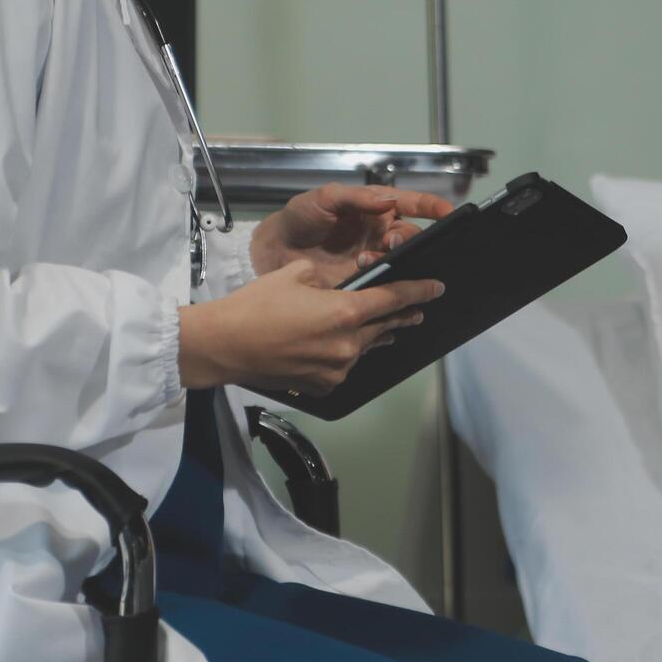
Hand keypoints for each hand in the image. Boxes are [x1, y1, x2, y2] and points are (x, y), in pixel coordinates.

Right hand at [178, 260, 445, 394]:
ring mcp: (336, 370)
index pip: (393, 299)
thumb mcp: (293, 274)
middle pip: (385, 327)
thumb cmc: (254, 306)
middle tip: (418, 312)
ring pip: (364, 349)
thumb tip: (334, 284)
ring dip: (373, 337)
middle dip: (403, 317)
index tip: (437, 289)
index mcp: (344, 312)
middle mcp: (348, 345)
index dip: (418, 291)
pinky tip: (337, 350)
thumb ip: (324, 278)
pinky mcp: (321, 386)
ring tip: (387, 330)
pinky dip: (343, 356)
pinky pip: (341, 368)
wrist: (224, 346)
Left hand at [249, 184, 452, 288]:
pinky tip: (377, 285)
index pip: (411, 204)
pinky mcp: (362, 282)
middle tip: (389, 243)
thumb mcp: (323, 199)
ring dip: (392, 262)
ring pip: (400, 262)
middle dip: (406, 239)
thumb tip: (387, 200)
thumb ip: (354, 198)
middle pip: (410, 237)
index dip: (432, 206)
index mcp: (375, 209)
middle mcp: (379, 234)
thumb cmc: (299, 218)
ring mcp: (373, 259)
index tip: (449, 211)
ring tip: (365, 261)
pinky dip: (385, 285)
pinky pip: (383, 284)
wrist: (273, 250)